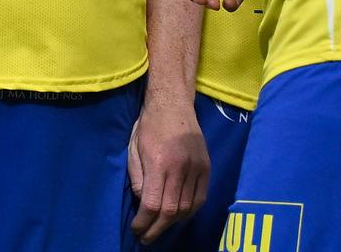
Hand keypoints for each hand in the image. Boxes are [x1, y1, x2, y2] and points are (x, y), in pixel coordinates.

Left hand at [128, 93, 207, 242]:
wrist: (173, 103)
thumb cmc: (149, 125)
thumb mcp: (133, 149)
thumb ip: (138, 178)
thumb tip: (144, 203)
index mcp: (159, 162)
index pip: (153, 204)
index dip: (144, 222)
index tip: (136, 229)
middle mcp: (180, 168)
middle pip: (171, 210)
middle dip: (157, 228)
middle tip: (146, 237)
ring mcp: (197, 168)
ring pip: (187, 207)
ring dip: (172, 223)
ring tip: (160, 228)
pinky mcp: (207, 167)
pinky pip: (201, 198)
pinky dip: (189, 211)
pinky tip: (178, 216)